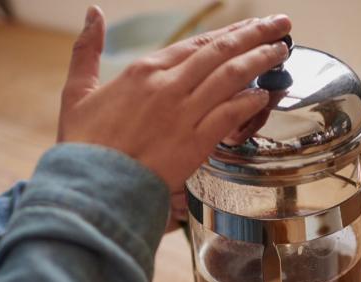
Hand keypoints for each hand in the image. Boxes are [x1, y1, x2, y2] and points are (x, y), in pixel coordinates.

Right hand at [57, 7, 291, 193]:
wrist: (91, 185)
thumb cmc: (83, 143)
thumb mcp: (78, 89)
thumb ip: (87, 48)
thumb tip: (92, 11)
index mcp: (144, 70)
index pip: (197, 43)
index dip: (229, 33)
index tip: (251, 26)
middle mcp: (167, 86)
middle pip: (221, 52)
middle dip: (256, 35)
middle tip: (281, 25)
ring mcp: (183, 113)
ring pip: (230, 77)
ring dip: (260, 61)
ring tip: (282, 52)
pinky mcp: (194, 143)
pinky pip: (229, 115)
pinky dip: (249, 102)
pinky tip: (264, 95)